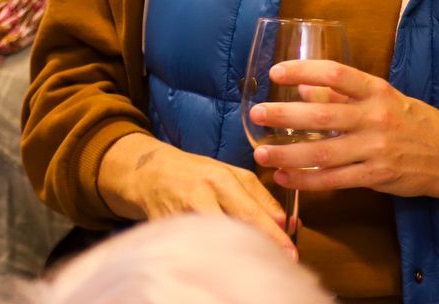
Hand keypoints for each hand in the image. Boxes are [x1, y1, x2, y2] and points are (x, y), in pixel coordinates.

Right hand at [96, 133, 294, 256]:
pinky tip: (225, 263)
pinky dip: (212, 255)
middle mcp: (201, 195)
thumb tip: (286, 222)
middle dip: (260, 246)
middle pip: (235, 226)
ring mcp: (182, 214)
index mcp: (220, 178)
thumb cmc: (194, 173)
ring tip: (255, 265)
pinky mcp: (168, 229)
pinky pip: (195, 244)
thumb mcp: (227, 174)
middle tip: (281, 264)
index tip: (291, 252)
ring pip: (215, 238)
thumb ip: (257, 195)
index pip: (252, 211)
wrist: (148, 172)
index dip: (273, 234)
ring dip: (236, 253)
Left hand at [249, 59, 438, 226]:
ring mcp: (376, 149)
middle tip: (256, 114)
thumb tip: (303, 89)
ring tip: (261, 153)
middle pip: (322, 117)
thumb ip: (344, 95)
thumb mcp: (384, 98)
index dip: (304, 70)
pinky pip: (335, 179)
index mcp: (377, 91)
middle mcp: (376, 117)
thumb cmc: (413, 121)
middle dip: (284, 116)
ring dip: (288, 154)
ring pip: (323, 153)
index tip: (276, 71)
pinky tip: (285, 177)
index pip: (336, 74)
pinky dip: (307, 180)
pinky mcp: (376, 177)